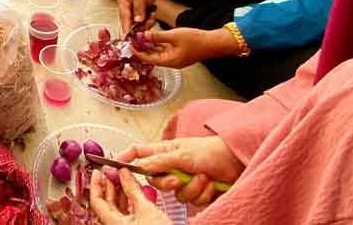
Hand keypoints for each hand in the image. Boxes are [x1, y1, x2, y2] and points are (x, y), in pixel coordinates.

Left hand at [90, 168, 170, 224]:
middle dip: (109, 185)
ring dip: (120, 191)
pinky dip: (128, 200)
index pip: (96, 200)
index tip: (98, 171)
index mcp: (112, 223)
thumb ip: (132, 189)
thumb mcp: (145, 208)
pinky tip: (134, 190)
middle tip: (112, 171)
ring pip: (117, 207)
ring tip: (123, 177)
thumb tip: (124, 173)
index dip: (96, 184)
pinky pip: (126, 212)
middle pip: (106, 203)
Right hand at [116, 0, 160, 32]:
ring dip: (148, 21)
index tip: (131, 36)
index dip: (127, 27)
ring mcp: (133, 13)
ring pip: (139, 25)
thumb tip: (137, 21)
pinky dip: (150, 19)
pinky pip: (145, 22)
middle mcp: (126, 10)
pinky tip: (153, 10)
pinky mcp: (139, 15)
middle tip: (151, 19)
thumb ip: (138, 8)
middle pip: (131, 24)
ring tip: (153, 12)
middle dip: (142, 24)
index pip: (124, 18)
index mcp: (123, 3)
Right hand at [118, 137, 243, 207]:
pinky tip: (209, 184)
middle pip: (155, 181)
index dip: (127, 158)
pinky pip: (190, 201)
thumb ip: (160, 161)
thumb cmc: (210, 150)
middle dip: (168, 183)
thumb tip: (140, 166)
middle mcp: (171, 166)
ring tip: (202, 177)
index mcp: (164, 151)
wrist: (235, 162)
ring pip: (174, 195)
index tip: (116, 166)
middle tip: (178, 178)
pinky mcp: (195, 192)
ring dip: (190, 188)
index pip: (139, 153)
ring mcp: (183, 180)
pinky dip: (201, 193)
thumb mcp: (181, 153)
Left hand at [135, 27, 239, 67]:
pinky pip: (165, 50)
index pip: (148, 59)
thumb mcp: (174, 36)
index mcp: (169, 61)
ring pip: (158, 53)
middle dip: (142, 48)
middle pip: (152, 57)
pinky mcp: (180, 54)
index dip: (138, 52)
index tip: (129, 44)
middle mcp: (172, 62)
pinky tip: (152, 37)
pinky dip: (158, 44)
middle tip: (133, 39)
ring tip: (139, 37)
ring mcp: (176, 59)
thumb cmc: (195, 39)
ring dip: (149, 46)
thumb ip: (158, 36)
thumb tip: (143, 35)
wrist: (214, 42)